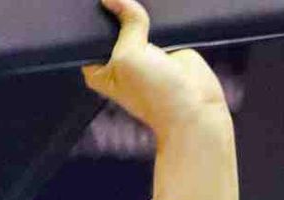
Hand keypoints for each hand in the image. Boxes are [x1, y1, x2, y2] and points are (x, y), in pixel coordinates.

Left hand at [82, 0, 236, 199]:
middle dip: (117, 11)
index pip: (89, 35)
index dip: (93, 18)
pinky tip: (157, 6)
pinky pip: (157, 22)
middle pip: (113, 24)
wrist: (195, 106)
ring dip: (139, 11)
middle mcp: (117, 60)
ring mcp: (141, 52)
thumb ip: (126, 22)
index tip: (96, 0)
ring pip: (136, 20)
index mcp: (98, 68)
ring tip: (141, 3)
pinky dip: (158, 15)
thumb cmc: (155, 94)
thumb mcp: (129, 55)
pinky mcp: (163, 45)